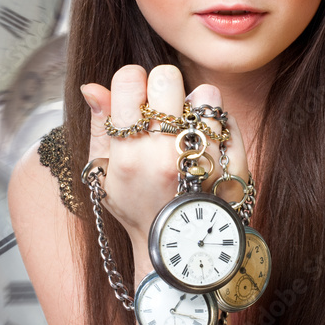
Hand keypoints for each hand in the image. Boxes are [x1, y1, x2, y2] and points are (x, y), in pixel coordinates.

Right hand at [80, 65, 248, 268]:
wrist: (174, 246)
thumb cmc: (134, 204)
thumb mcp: (104, 172)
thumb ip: (99, 126)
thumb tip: (92, 87)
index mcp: (128, 154)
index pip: (129, 80)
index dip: (132, 83)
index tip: (136, 100)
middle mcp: (164, 155)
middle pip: (167, 78)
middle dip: (163, 85)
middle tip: (163, 107)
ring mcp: (201, 162)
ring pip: (205, 95)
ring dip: (195, 104)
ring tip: (186, 125)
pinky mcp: (231, 169)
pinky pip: (229, 119)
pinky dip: (218, 121)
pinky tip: (205, 137)